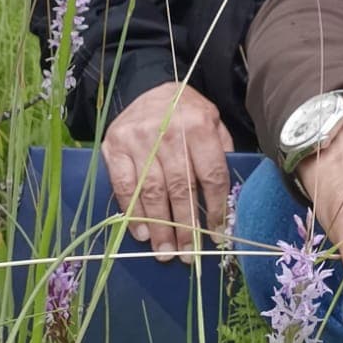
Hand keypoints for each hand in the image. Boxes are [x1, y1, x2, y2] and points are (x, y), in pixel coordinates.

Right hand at [101, 82, 234, 260]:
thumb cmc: (186, 111)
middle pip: (181, 189)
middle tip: (188, 256)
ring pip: (153, 192)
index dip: (215, 208)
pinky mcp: (114, 147)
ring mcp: (139, 140)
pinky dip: (133, 213)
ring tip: (166, 254)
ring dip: (160, 227)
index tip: (217, 234)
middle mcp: (169, 131)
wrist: (146, 86)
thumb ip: (220, 152)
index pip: (211, 175)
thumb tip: (227, 198)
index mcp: (199, 125)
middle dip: (186, 228)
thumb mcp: (212, 121)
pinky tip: (143, 234)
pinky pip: (124, 187)